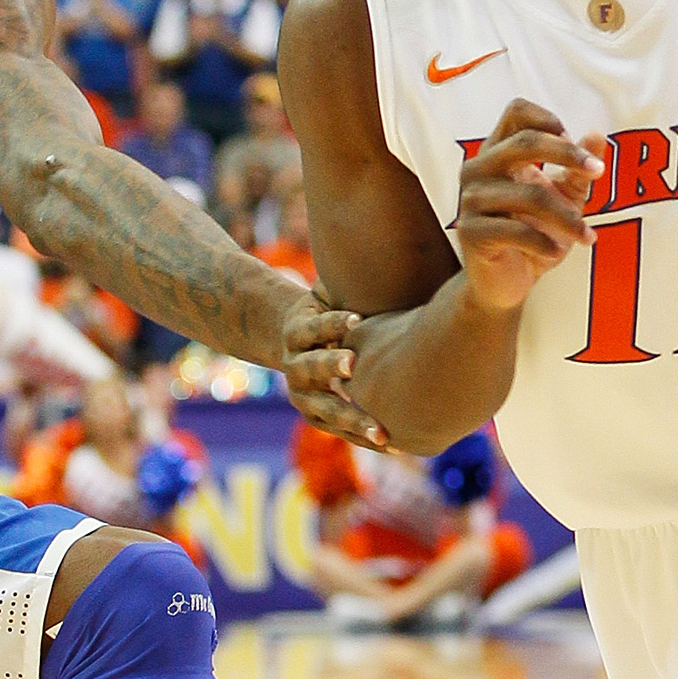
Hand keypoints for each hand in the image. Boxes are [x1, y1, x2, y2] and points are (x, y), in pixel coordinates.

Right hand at [277, 290, 388, 447]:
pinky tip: (390, 444)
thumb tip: (373, 235)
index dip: (332, 323)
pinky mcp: (314, 415)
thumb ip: (344, 279)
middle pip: (311, 369)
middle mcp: (295, 364)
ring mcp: (302, 394)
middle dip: (332, 368)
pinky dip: (360, 435)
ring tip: (380, 431)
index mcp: (297, 330)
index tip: (357, 319)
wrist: (288, 340)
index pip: (313, 326)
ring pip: (323, 409)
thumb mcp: (326, 290)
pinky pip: (337, 429)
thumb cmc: (322, 309)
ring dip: (351, 419)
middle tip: (355, 367)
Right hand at [455, 99, 607, 316]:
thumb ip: (578, 169)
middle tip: (598, 172)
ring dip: (566, 216)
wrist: (505, 284)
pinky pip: (516, 230)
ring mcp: (470, 200)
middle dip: (568, 154)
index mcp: (497, 153)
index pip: (516, 112)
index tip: (575, 141)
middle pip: (524, 142)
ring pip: (529, 194)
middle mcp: (478, 169)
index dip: (547, 119)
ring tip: (586, 236)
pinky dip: (545, 243)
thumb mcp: (564, 198)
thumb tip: (597, 135)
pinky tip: (557, 252)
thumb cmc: (533, 234)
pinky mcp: (470, 232)